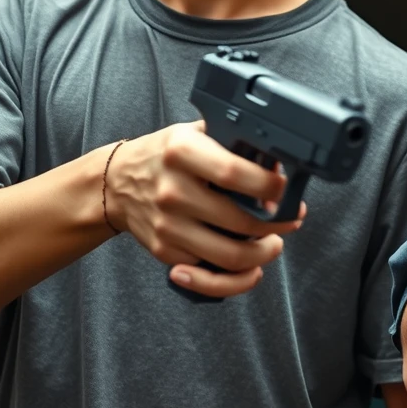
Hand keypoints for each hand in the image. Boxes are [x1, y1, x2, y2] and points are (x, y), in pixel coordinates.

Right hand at [103, 121, 304, 297]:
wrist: (116, 183)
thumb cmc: (166, 154)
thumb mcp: (194, 132)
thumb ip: (231, 139)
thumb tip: (275, 159)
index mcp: (182, 152)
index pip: (234, 173)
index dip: (268, 185)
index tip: (286, 189)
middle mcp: (172, 190)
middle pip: (239, 220)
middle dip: (276, 224)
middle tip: (290, 219)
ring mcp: (167, 225)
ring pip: (228, 256)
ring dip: (262, 255)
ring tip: (275, 244)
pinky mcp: (164, 251)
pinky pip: (208, 275)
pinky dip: (235, 276)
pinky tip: (250, 265)